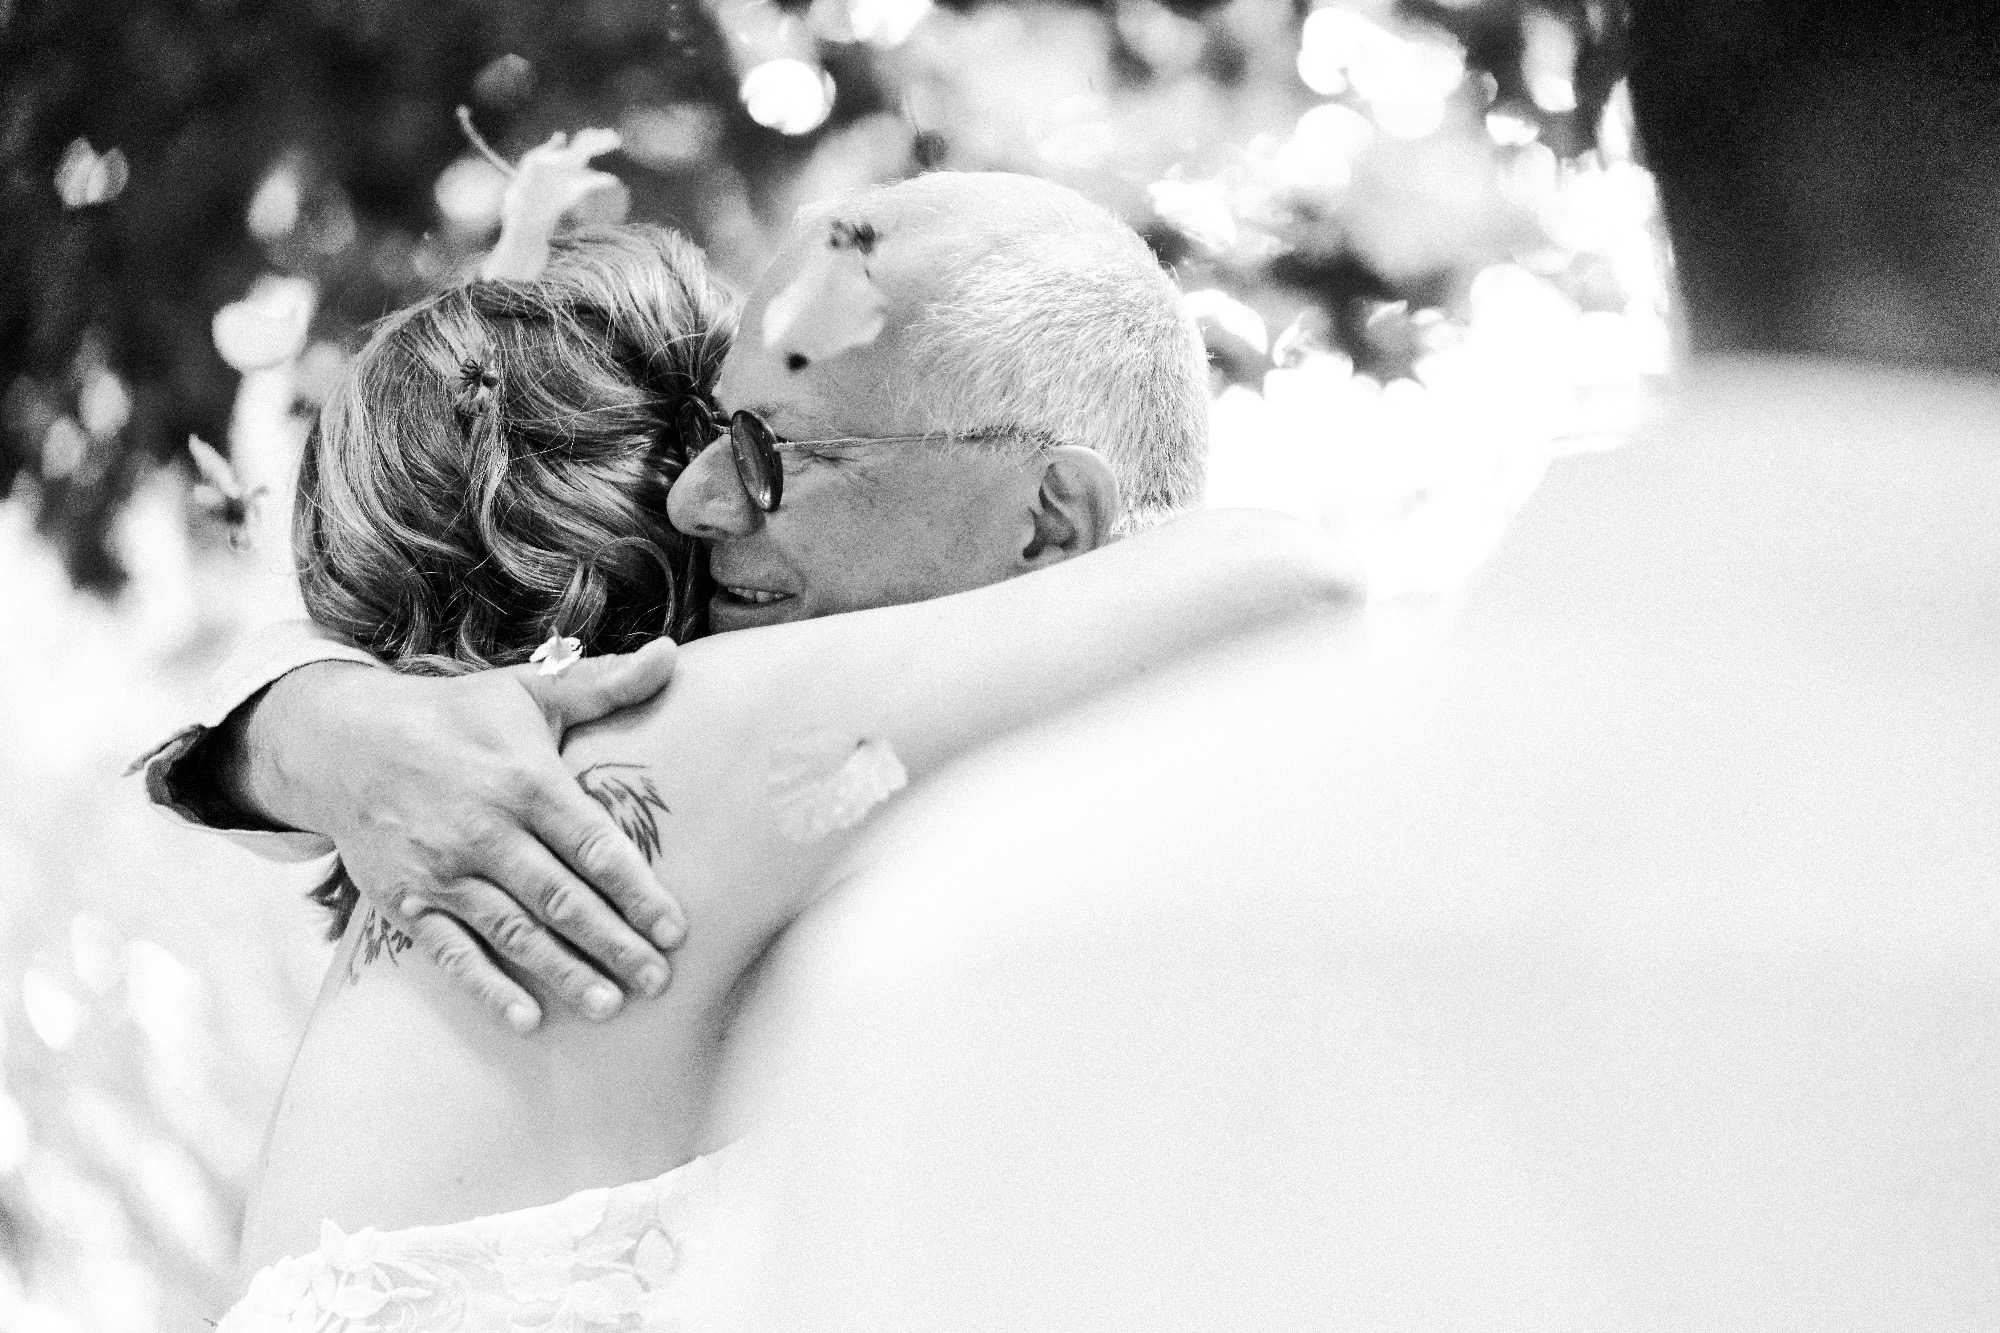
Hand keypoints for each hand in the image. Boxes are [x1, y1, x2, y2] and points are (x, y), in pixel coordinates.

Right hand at [240, 640, 686, 1030]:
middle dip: (613, 943)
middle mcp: (484, 829)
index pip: (593, 845)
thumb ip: (605, 684)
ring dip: (564, 972)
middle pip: (561, 897)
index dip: (637, 891)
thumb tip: (672, 653)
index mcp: (524, 780)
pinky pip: (452, 952)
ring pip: (513, 931)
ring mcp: (442, 870)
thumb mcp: (528, 692)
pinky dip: (488, 988)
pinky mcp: (406, 901)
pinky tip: (528, 1019)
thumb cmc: (456, 717)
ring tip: (611, 1006)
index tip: (676, 930)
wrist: (343, 741)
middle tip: (659, 981)